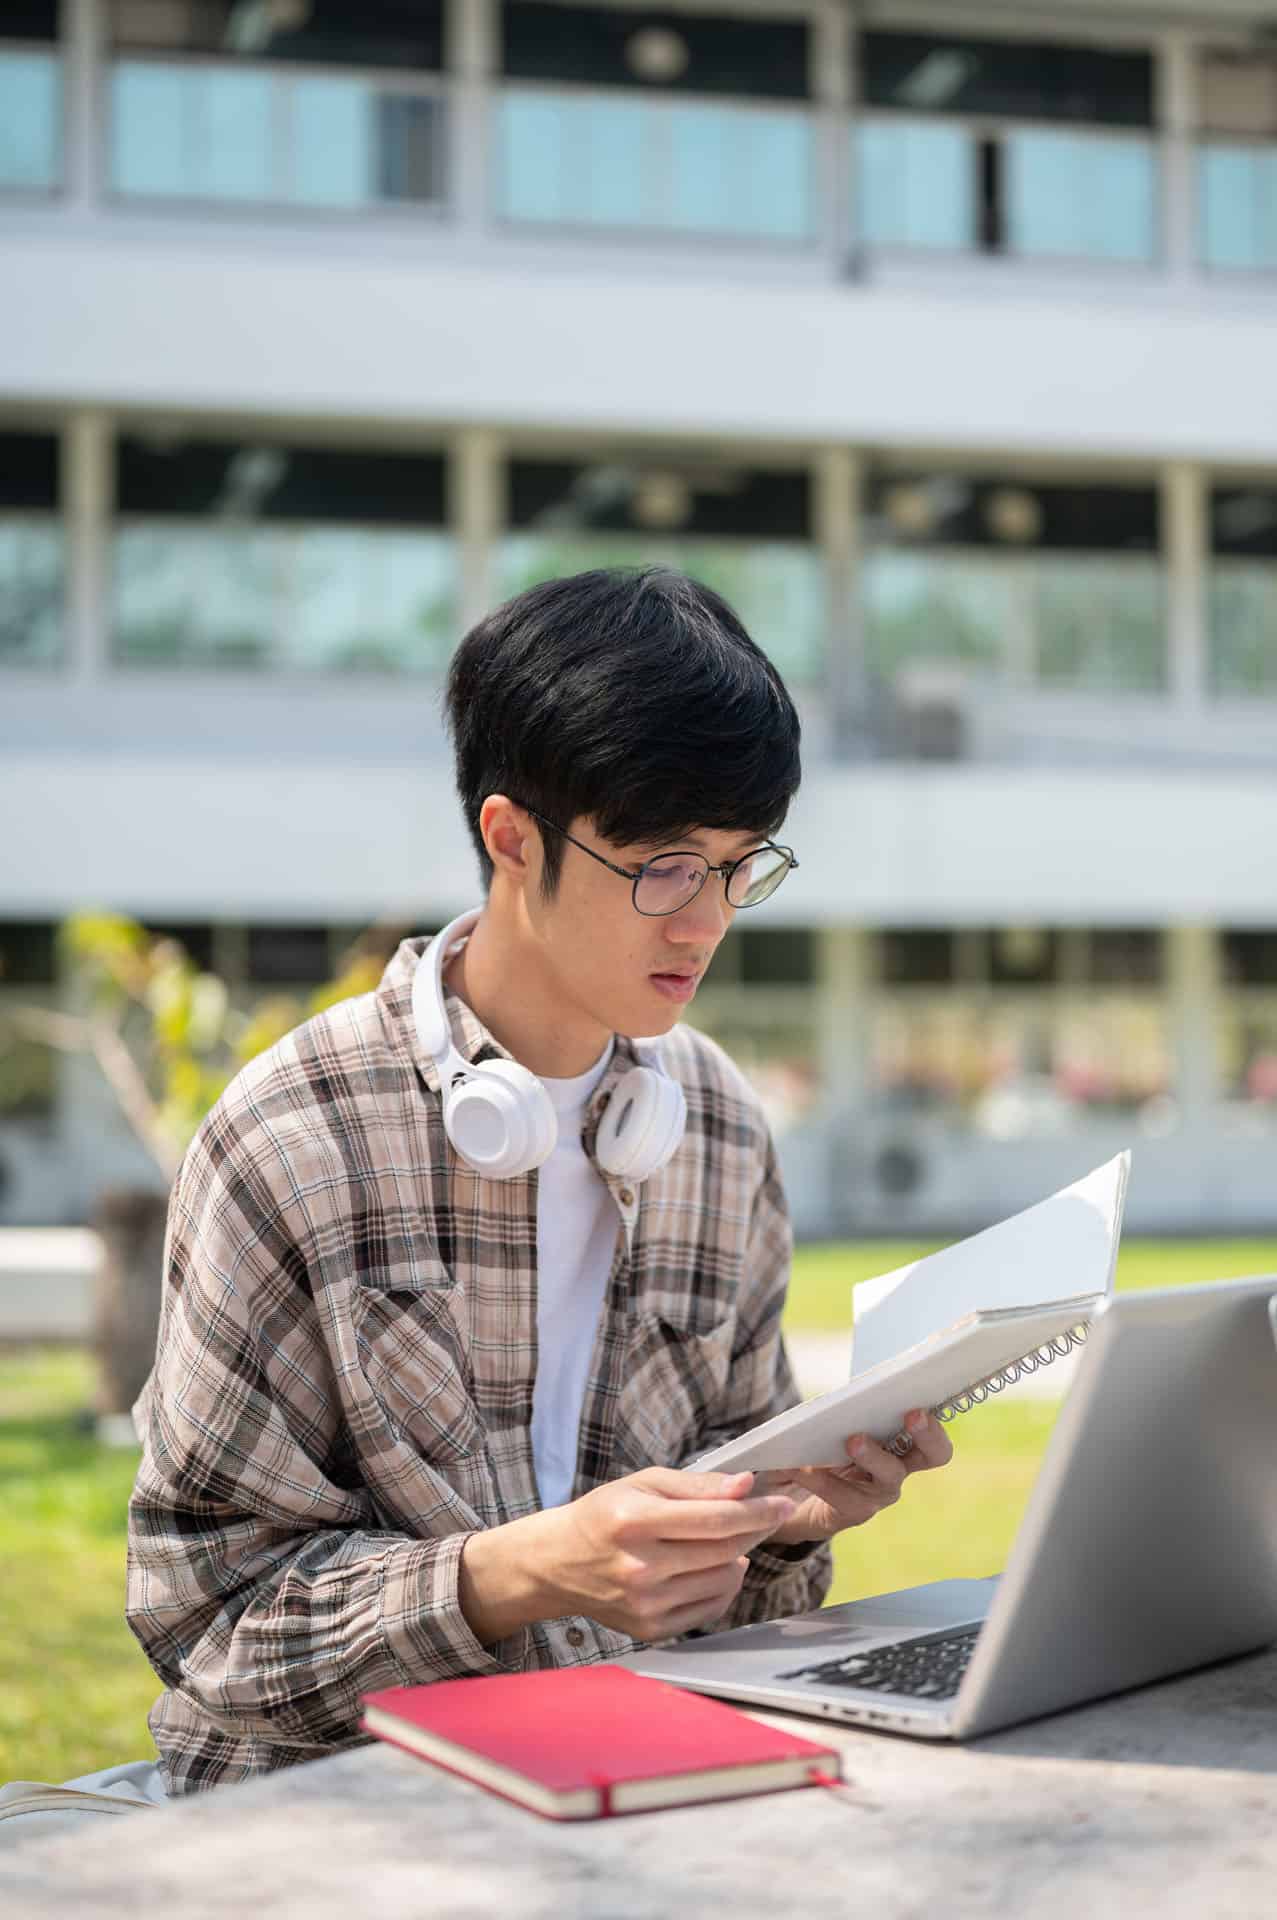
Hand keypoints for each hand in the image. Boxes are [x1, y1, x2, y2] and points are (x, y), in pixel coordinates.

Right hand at [459, 1468, 795, 1645]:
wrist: (558, 1563)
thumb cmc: (605, 1514)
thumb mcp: (644, 1484)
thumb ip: (697, 1486)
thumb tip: (746, 1485)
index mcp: (634, 1523)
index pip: (716, 1520)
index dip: (758, 1511)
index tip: (782, 1503)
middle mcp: (639, 1568)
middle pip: (725, 1551)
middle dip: (755, 1530)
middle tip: (765, 1514)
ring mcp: (645, 1605)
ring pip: (723, 1581)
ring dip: (739, 1557)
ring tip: (730, 1539)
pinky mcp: (650, 1629)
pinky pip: (710, 1608)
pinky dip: (724, 1585)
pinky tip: (714, 1566)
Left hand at [762, 1410, 953, 1546]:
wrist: (785, 1496)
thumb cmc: (812, 1448)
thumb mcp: (824, 1424)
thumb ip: (837, 1410)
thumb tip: (837, 1398)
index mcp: (896, 1439)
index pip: (931, 1429)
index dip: (935, 1420)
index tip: (923, 1404)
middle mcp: (897, 1467)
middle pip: (933, 1454)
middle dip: (927, 1433)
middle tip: (913, 1415)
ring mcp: (879, 1493)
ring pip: (891, 1475)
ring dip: (872, 1454)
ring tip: (852, 1440)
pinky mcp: (853, 1513)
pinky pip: (845, 1497)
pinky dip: (823, 1478)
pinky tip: (801, 1466)